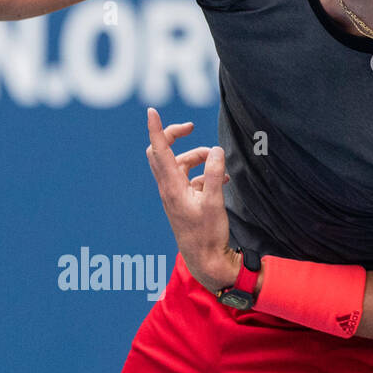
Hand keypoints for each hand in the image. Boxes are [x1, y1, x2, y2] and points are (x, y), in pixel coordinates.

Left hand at [144, 107, 237, 294]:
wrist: (205, 261)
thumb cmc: (208, 236)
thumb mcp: (215, 203)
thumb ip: (214, 174)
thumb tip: (215, 150)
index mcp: (172, 187)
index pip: (159, 150)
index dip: (156, 129)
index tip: (152, 110)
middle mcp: (169, 189)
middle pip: (161, 152)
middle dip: (174, 136)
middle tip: (190, 128)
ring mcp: (174, 195)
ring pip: (178, 164)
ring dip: (196, 156)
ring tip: (217, 160)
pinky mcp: (183, 201)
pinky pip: (188, 178)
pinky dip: (202, 172)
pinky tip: (221, 179)